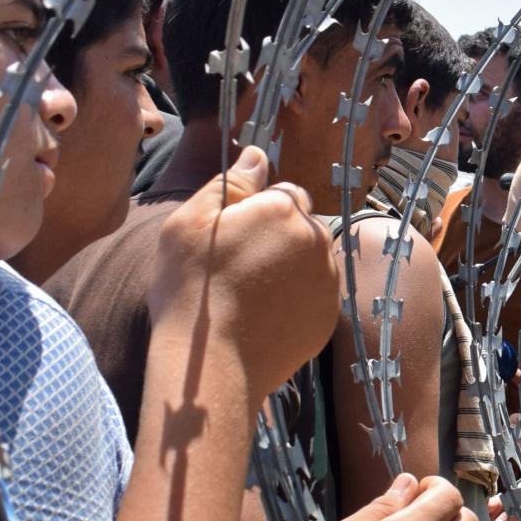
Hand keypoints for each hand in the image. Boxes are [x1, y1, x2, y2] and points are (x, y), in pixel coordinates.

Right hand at [150, 146, 343, 396]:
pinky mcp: (329, 316)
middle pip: (301, 225)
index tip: (230, 238)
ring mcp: (328, 280)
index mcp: (285, 209)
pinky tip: (263, 314)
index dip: (255, 211)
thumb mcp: (191, 222)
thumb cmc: (192, 290)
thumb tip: (258, 155)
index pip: (283, 193)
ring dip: (288, 266)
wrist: (212, 364)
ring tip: (249, 294)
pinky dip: (295, 298)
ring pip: (310, 259)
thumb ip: (231, 183)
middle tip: (236, 267)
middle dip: (276, 236)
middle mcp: (317, 240)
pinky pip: (315, 294)